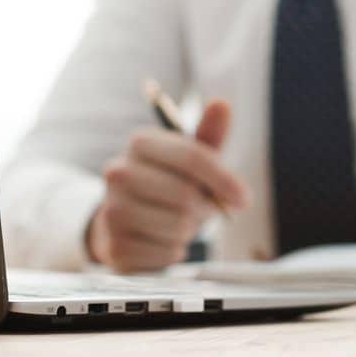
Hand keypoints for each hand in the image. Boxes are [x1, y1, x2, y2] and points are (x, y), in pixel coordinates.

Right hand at [85, 98, 249, 271]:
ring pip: (178, 226)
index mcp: (141, 143)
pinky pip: (167, 252)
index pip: (191, 156)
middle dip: (205, 206)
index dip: (223, 178)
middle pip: (186, 195)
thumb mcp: (188, 158)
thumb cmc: (165, 184)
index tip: (243, 198)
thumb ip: (208, 135)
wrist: (124, 221)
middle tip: (203, 208)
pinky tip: (162, 239)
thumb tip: (222, 104)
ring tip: (178, 221)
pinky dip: (175, 250)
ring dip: (190, 229)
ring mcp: (112, 210)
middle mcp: (118, 172)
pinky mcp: (115, 246)